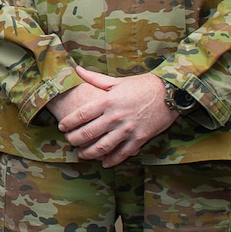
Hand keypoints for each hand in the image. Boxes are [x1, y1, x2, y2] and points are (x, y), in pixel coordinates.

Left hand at [54, 67, 175, 166]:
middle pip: (87, 133)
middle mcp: (115, 117)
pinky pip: (122, 154)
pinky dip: (111, 160)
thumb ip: (94, 78)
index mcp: (107, 101)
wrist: (169, 93)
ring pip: (101, 147)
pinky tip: (104, 162)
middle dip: (74, 140)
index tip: (61, 127)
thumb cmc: (142, 85)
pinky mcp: (139, 139)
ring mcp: (127, 130)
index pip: (80, 115)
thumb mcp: (117, 81)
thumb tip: (76, 69)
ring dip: (88, 153)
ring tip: (81, 154)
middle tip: (69, 141)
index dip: (68, 123)